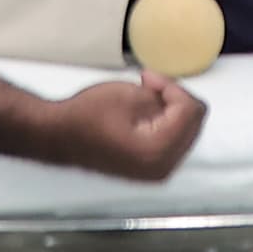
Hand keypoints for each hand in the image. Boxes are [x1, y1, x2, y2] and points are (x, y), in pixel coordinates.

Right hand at [33, 72, 205, 180]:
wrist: (58, 137)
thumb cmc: (87, 114)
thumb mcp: (131, 94)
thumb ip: (164, 95)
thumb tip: (176, 98)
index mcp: (158, 150)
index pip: (190, 111)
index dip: (172, 87)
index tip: (146, 78)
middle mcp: (163, 168)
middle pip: (195, 123)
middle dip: (176, 99)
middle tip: (149, 85)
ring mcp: (157, 173)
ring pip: (187, 132)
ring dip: (172, 111)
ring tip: (145, 98)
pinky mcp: (150, 171)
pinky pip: (174, 142)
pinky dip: (167, 124)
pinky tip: (145, 115)